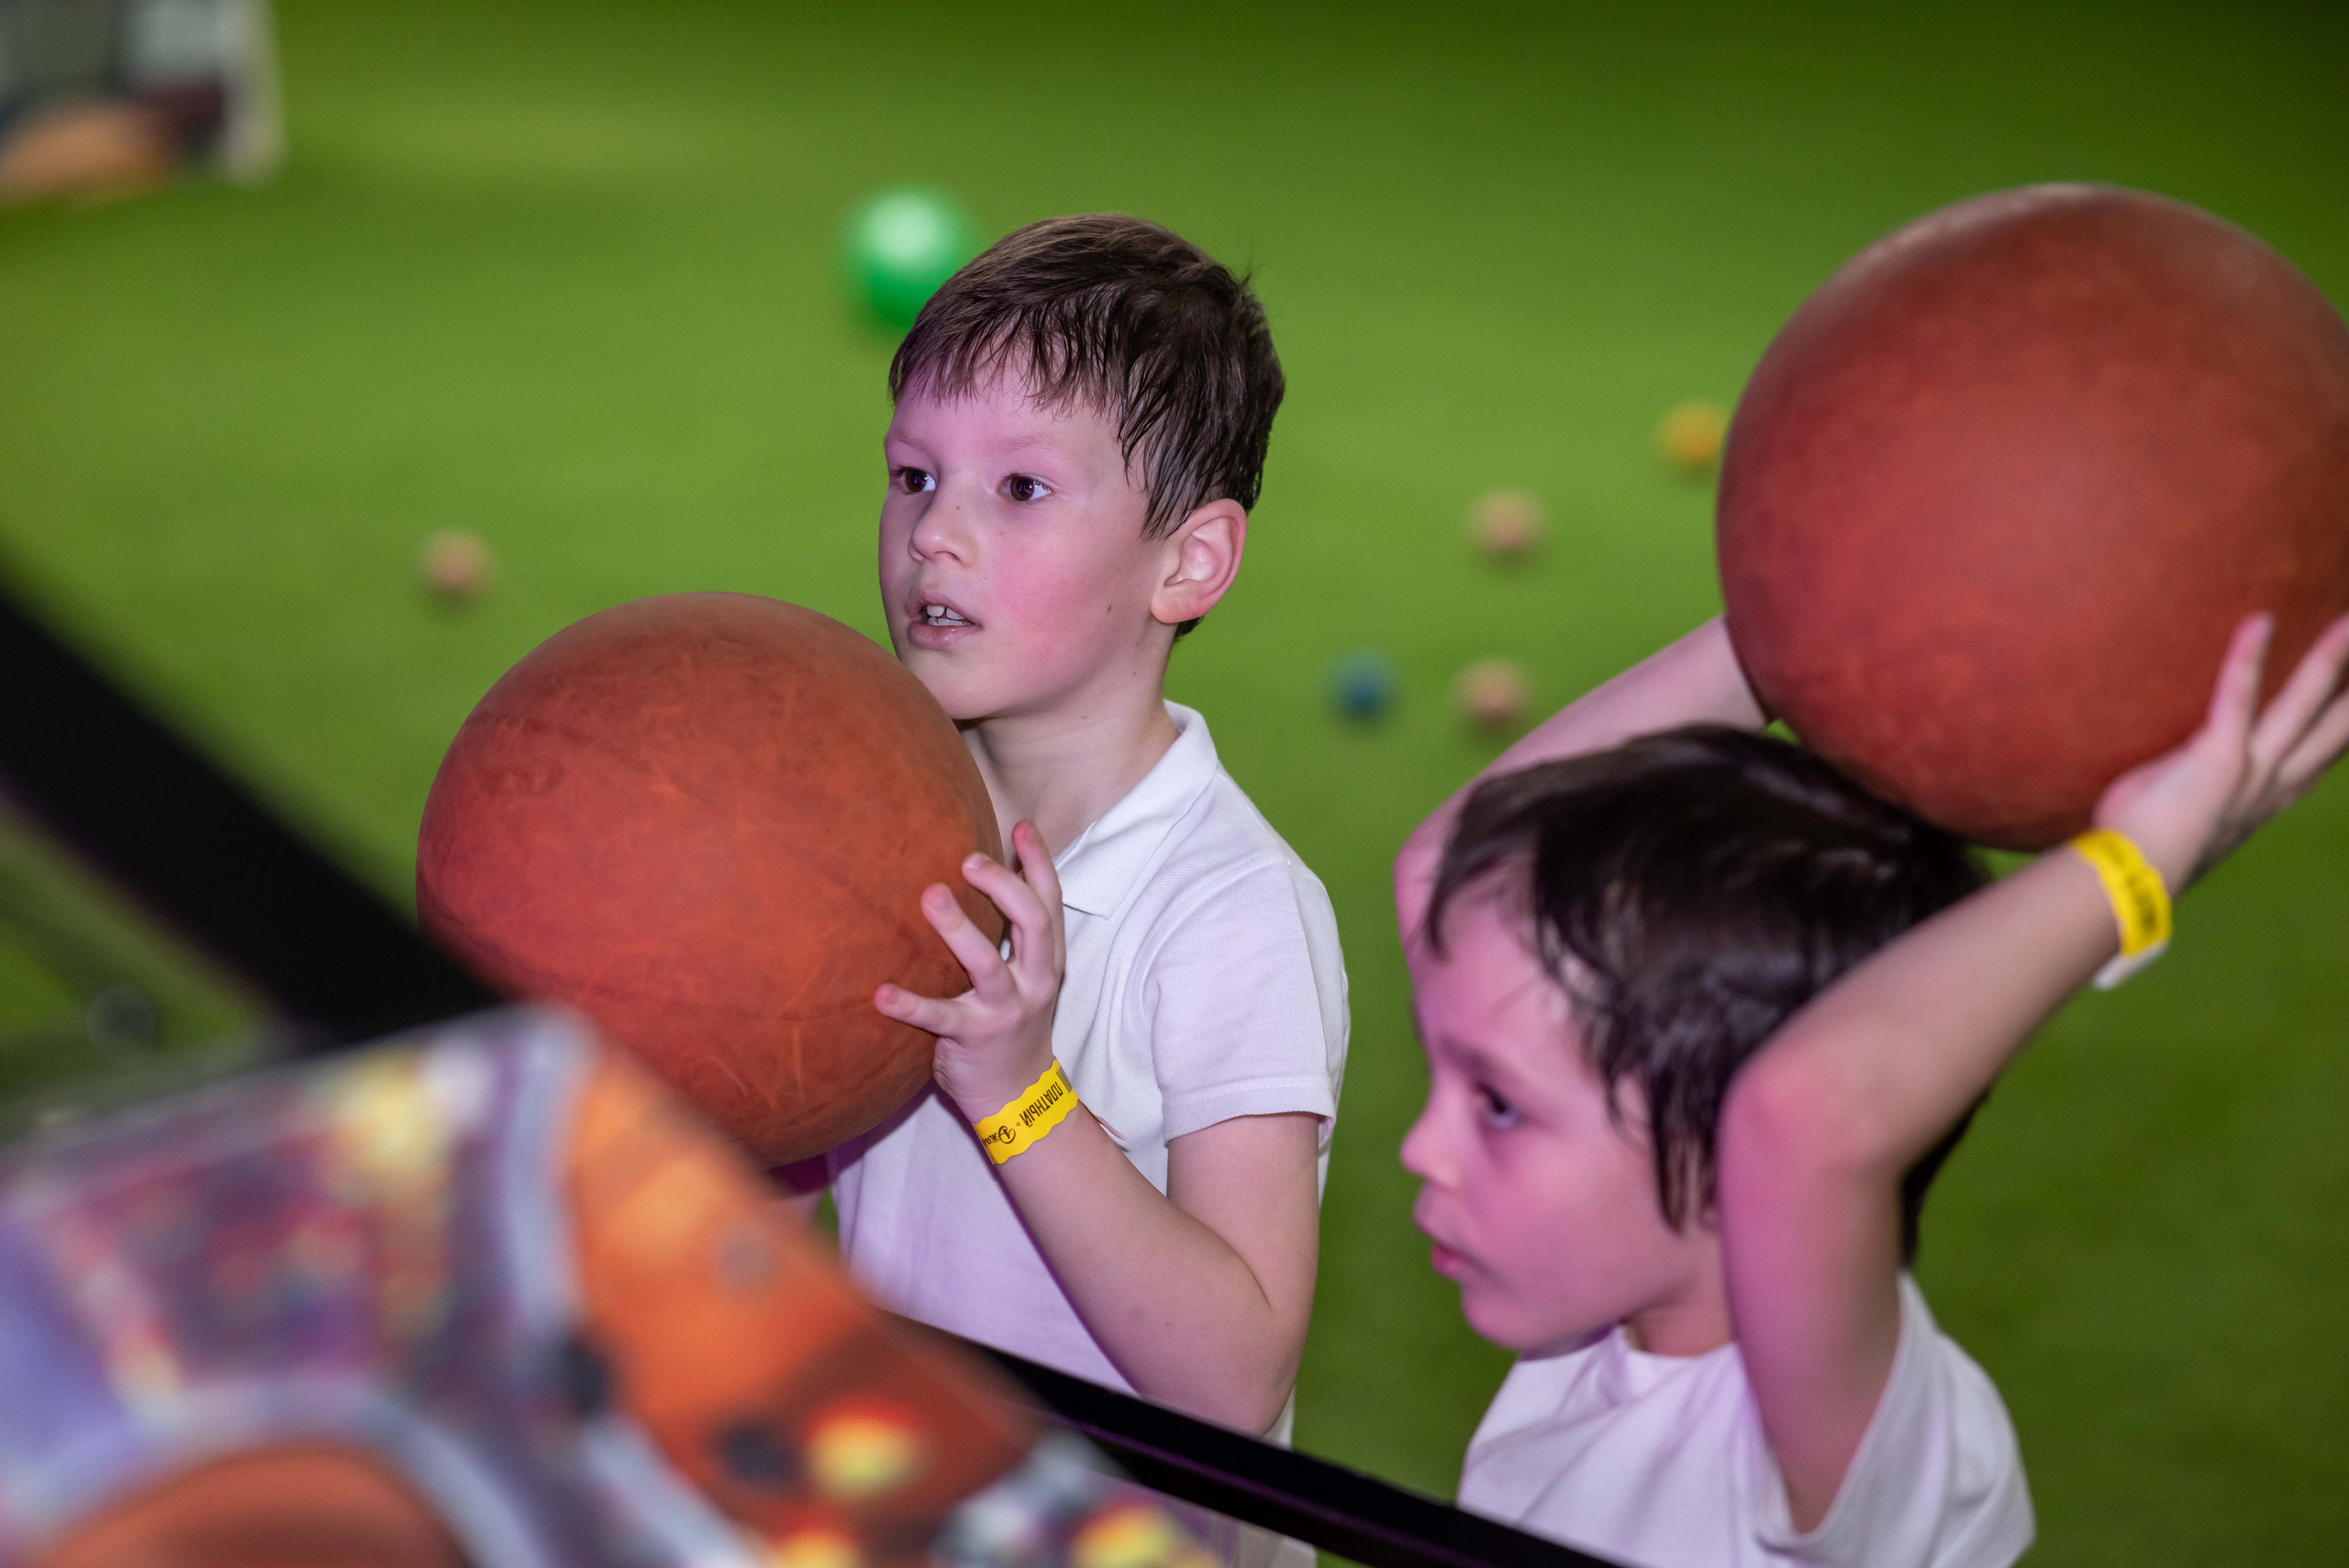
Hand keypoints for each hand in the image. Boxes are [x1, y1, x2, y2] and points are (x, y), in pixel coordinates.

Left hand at [874, 820, 1066, 1120]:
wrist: (1017, 1096)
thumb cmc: (1010, 1024)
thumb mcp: (1025, 977)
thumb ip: (1011, 936)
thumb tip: (982, 876)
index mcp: (1047, 961)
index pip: (1051, 903)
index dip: (1041, 862)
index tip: (1022, 825)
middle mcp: (1034, 982)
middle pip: (1032, 922)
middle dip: (1004, 885)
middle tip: (968, 859)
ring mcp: (1006, 1011)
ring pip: (988, 964)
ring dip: (959, 929)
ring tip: (931, 896)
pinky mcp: (973, 1039)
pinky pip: (939, 1018)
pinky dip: (910, 1004)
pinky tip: (880, 993)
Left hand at [2094, 612, 2348, 890]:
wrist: (2132, 883)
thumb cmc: (2143, 852)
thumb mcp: (2186, 817)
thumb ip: (2193, 786)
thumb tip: (2175, 772)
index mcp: (2264, 802)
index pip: (2320, 761)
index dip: (2344, 734)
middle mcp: (2269, 785)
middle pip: (2332, 730)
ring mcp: (2248, 770)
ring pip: (2302, 705)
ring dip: (2329, 660)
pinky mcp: (2218, 756)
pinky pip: (2235, 696)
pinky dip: (2246, 657)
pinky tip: (2259, 620)